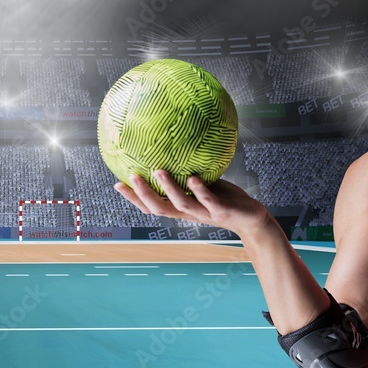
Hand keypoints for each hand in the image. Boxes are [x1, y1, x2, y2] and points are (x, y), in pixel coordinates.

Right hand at [114, 170, 272, 238]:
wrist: (250, 218)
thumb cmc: (225, 199)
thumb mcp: (204, 185)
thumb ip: (189, 173)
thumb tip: (176, 150)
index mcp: (181, 208)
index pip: (152, 205)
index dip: (134, 198)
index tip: (117, 184)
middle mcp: (189, 213)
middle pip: (159, 208)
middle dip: (143, 195)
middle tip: (131, 176)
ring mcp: (204, 213)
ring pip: (182, 204)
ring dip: (169, 188)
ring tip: (159, 171)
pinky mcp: (221, 211)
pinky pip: (209, 200)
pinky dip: (200, 190)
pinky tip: (193, 177)